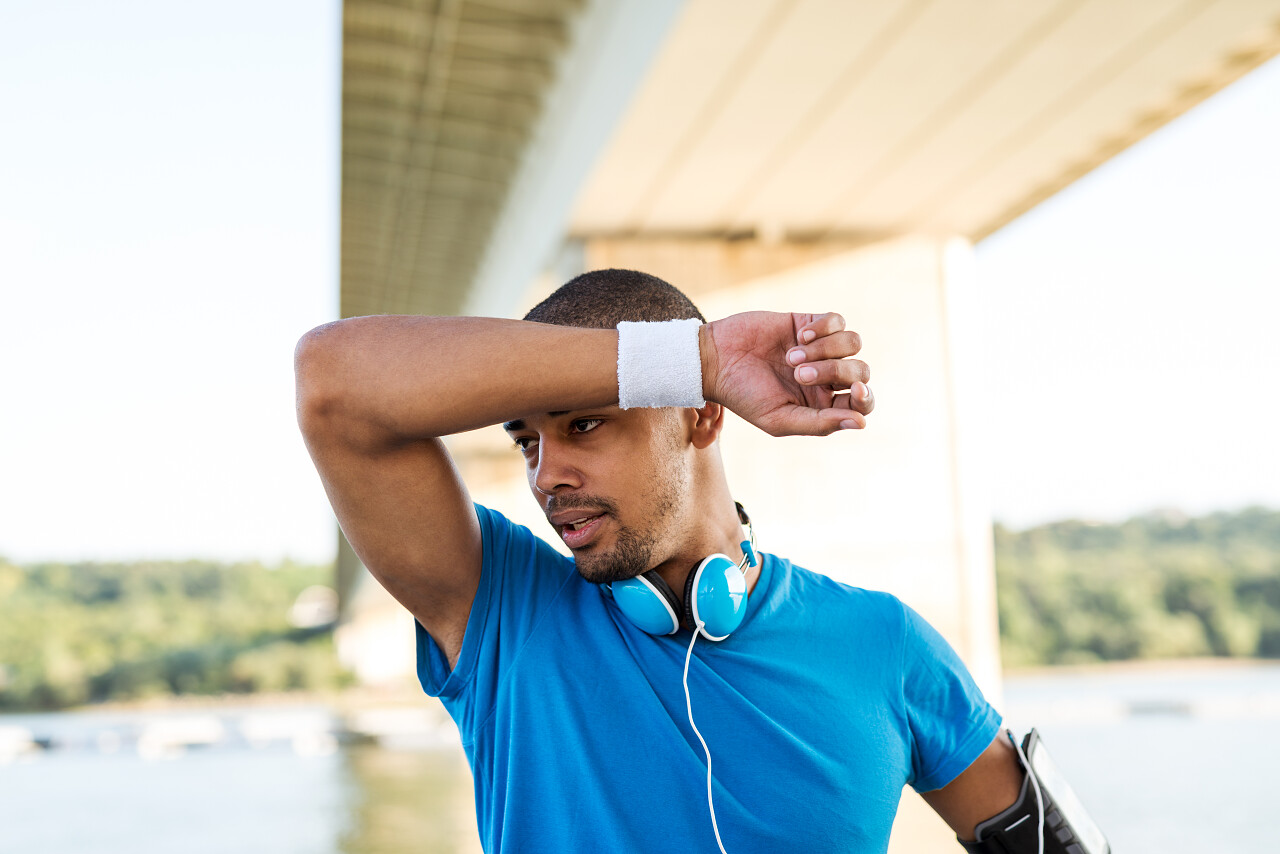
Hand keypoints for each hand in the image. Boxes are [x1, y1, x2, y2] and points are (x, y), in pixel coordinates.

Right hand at [700, 311, 873, 436]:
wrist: (715, 360)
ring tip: (791, 356)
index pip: (863, 403)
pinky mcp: (809, 322)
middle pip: (860, 371)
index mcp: (823, 404)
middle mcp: (827, 376)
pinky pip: (838, 320)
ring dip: (826, 350)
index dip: (865, 397)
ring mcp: (820, 347)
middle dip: (833, 371)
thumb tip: (861, 422)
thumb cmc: (744, 396)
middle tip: (798, 374)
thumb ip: (820, 423)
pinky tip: (798, 335)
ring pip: (853, 343)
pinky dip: (823, 328)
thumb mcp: (778, 419)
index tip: (854, 390)